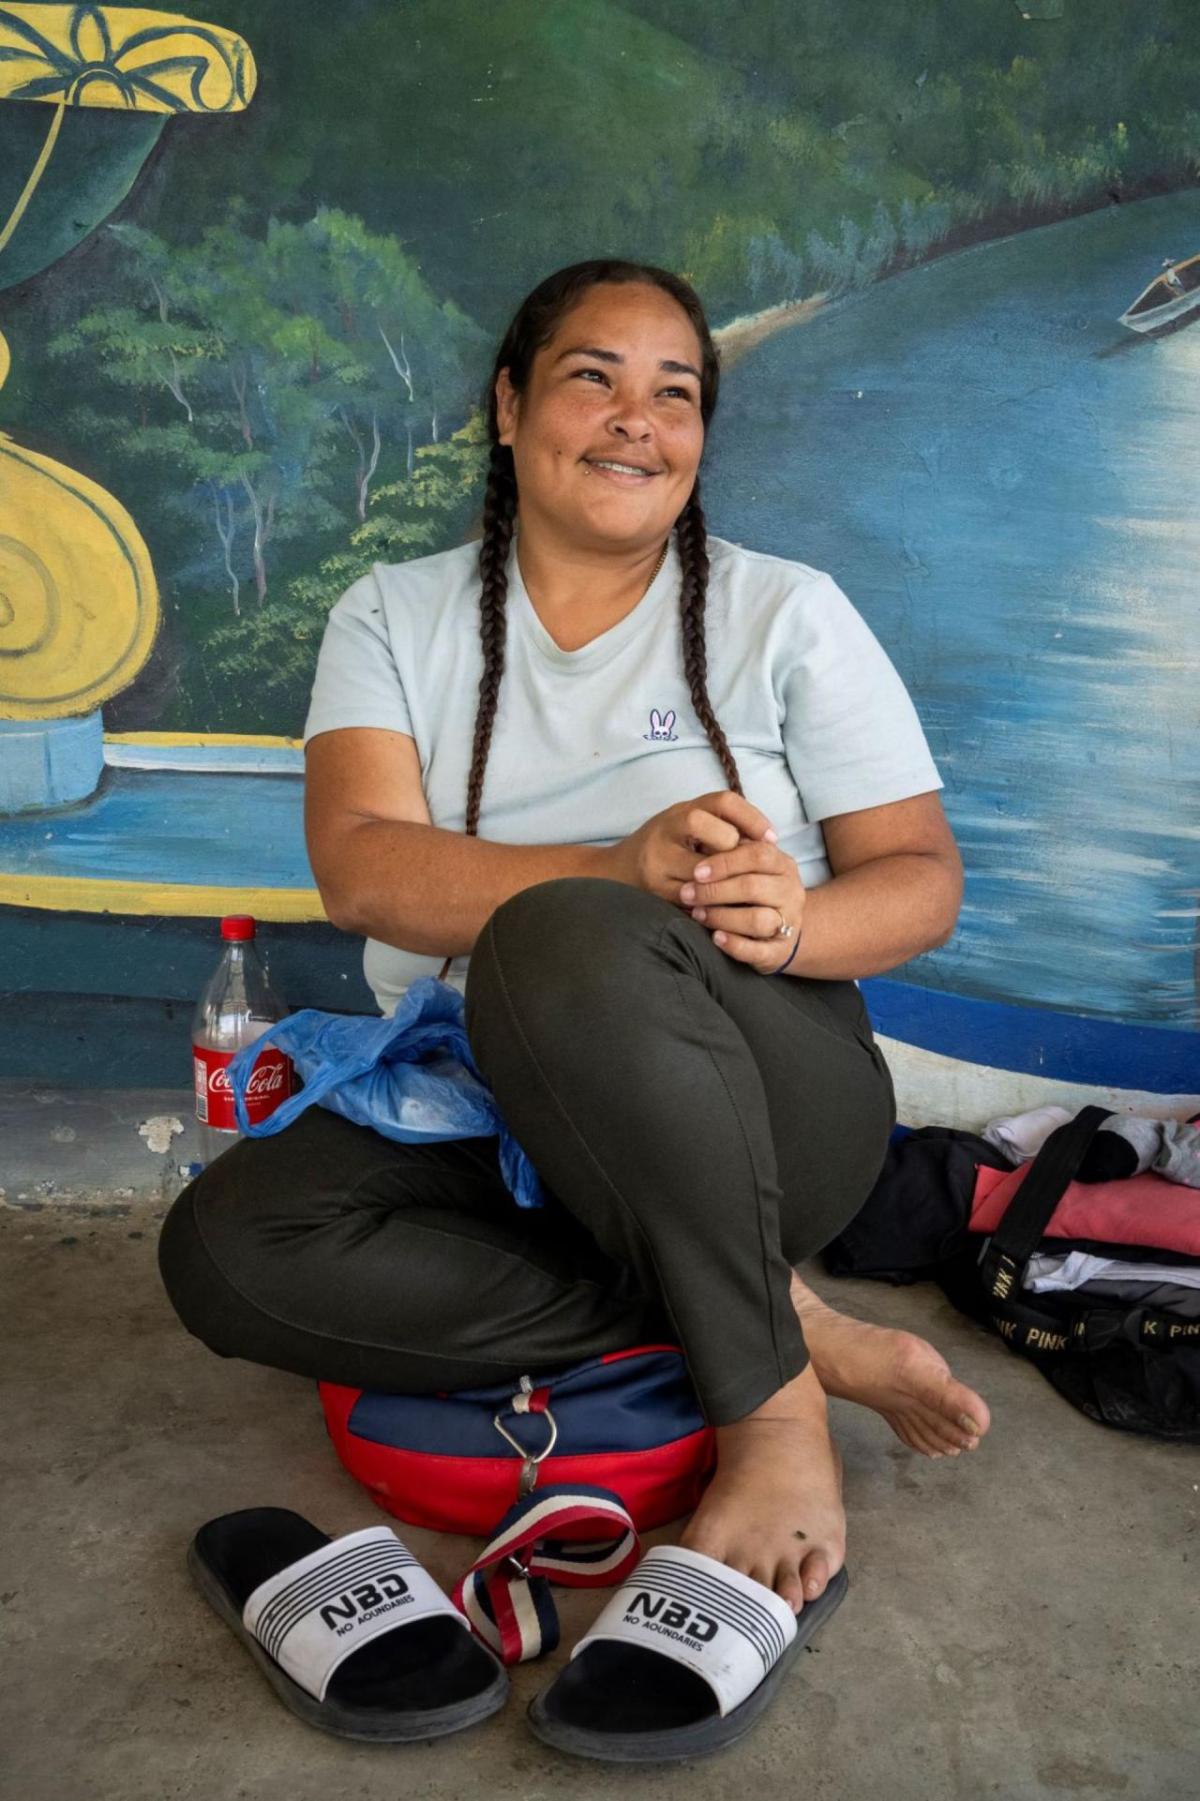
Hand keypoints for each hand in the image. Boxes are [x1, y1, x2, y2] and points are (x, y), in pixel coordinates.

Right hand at [601, 790, 804, 973]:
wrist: (615, 873)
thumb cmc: (662, 847)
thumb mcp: (684, 825)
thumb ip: (717, 824)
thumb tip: (765, 839)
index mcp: (678, 811)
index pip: (722, 801)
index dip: (752, 817)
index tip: (771, 838)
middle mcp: (665, 831)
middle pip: (711, 829)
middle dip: (736, 848)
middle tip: (748, 865)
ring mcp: (658, 862)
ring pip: (705, 870)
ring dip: (728, 881)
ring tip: (740, 887)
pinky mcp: (657, 892)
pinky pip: (695, 899)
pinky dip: (716, 903)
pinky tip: (727, 906)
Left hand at [680, 833, 806, 974]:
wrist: (782, 926)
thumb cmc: (755, 890)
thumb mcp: (750, 867)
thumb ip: (733, 854)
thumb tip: (701, 845)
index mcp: (783, 865)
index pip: (758, 855)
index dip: (725, 862)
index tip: (696, 871)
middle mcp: (791, 892)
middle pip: (753, 887)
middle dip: (715, 891)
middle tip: (688, 894)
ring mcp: (789, 922)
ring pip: (757, 920)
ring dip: (722, 917)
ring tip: (698, 914)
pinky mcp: (780, 951)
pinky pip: (758, 950)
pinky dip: (734, 944)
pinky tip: (715, 937)